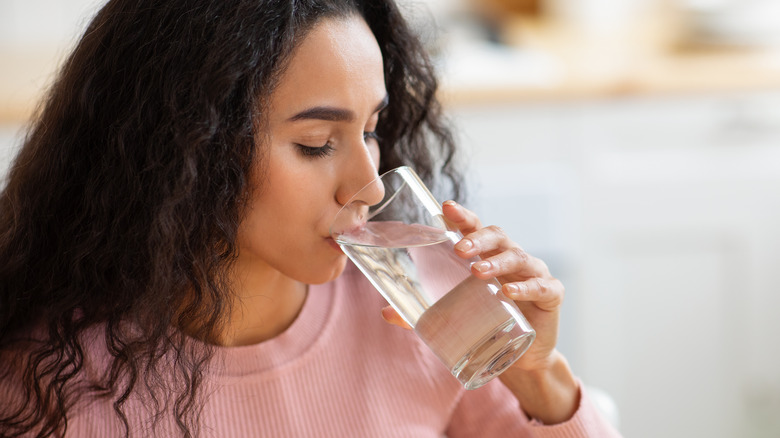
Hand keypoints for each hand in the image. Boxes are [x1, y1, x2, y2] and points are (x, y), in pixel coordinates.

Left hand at [381, 200, 564, 372]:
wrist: (521, 358)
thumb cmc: (487, 324)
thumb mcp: (454, 316)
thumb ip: (421, 314)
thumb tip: (385, 312)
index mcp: (487, 256)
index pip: (475, 228)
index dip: (462, 216)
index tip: (446, 207)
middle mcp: (511, 259)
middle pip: (498, 236)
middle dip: (478, 238)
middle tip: (459, 249)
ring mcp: (533, 274)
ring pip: (519, 257)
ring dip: (498, 262)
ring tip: (478, 272)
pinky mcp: (551, 295)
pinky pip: (542, 286)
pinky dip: (527, 288)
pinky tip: (510, 294)